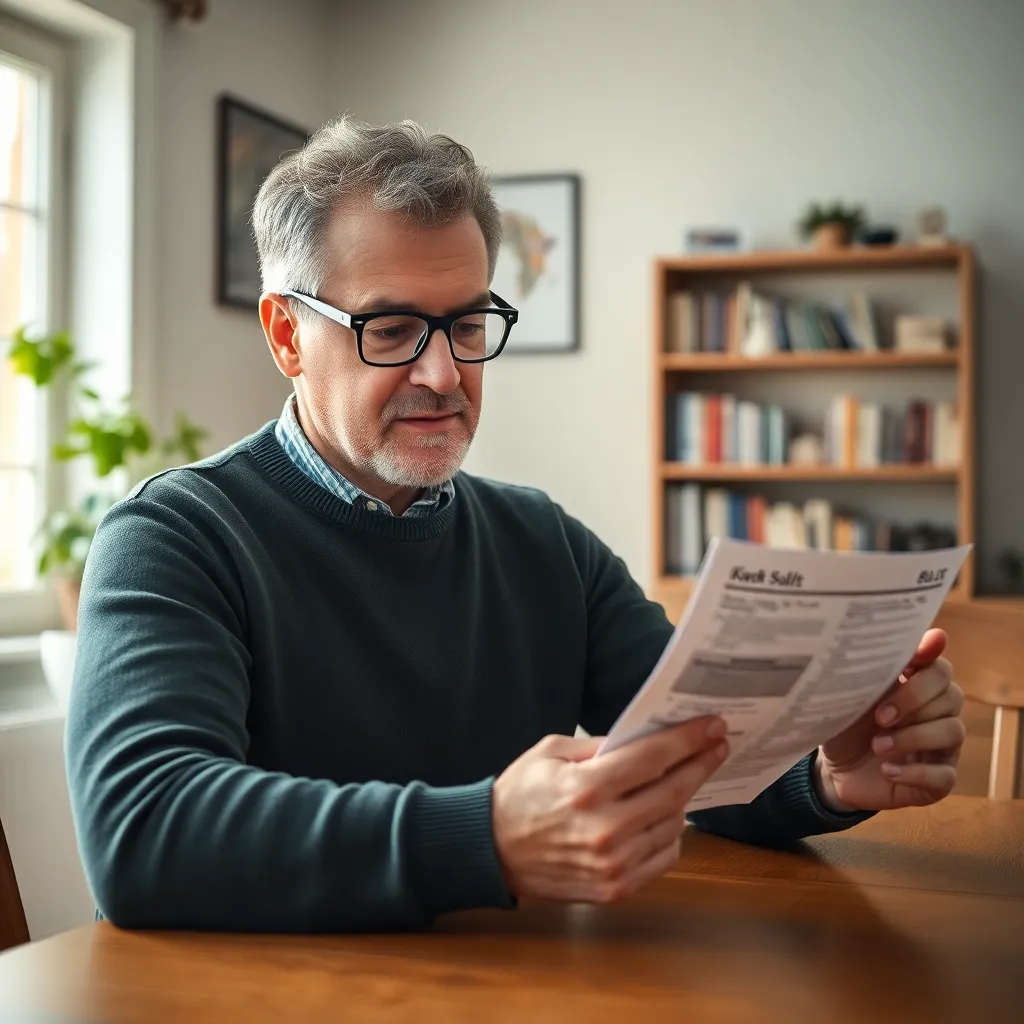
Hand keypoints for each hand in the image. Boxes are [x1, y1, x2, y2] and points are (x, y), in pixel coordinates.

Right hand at [492, 718, 728, 903]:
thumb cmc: (520, 795)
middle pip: (673, 791)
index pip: (653, 758)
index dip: (688, 740)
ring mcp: (613, 863)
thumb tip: (643, 739)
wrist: (492, 850)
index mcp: (586, 788)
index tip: (712, 727)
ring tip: (682, 780)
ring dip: (683, 799)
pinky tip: (662, 817)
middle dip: (700, 764)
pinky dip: (670, 833)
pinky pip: (665, 856)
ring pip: (674, 824)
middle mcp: (605, 828)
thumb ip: (598, 745)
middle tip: (717, 747)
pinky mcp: (616, 888)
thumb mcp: (550, 753)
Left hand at [816, 628, 964, 812]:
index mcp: (916, 686)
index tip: (911, 662)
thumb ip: (876, 668)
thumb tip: (910, 639)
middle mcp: (937, 713)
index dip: (928, 661)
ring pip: (953, 731)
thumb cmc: (846, 724)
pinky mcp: (938, 780)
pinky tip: (887, 770)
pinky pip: (944, 775)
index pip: (939, 667)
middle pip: (952, 695)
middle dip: (914, 702)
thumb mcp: (852, 694)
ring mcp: (942, 747)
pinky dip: (914, 772)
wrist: (833, 770)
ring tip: (878, 745)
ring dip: (913, 737)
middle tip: (880, 716)